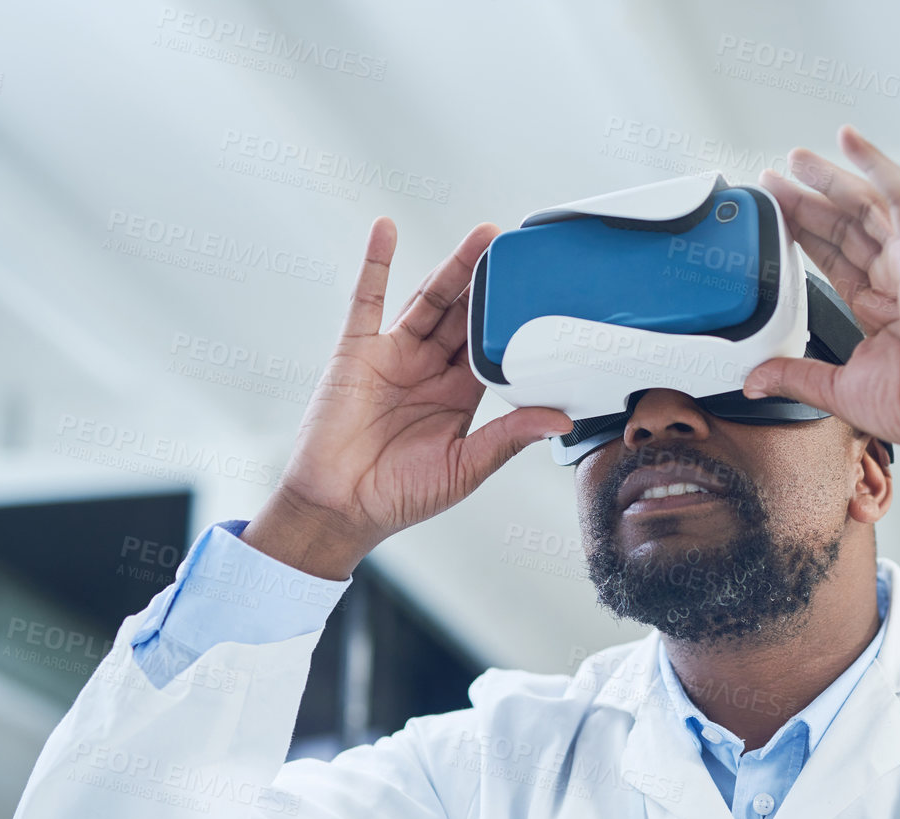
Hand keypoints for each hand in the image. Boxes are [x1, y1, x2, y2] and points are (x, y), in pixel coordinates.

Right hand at [242, 218, 573, 578]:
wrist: (339, 507)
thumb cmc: (400, 496)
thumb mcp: (465, 468)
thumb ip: (508, 437)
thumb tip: (560, 419)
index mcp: (459, 396)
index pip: (492, 347)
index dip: (513, 320)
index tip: (541, 291)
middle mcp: (429, 369)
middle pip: (465, 315)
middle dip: (489, 282)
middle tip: (517, 247)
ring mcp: (394, 355)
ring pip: (429, 301)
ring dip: (453, 267)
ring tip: (481, 236)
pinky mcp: (356, 350)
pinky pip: (367, 299)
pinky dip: (375, 262)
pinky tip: (385, 229)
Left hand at [744, 125, 899, 489]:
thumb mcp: (837, 391)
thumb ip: (794, 377)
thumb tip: (755, 381)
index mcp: (878, 307)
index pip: (833, 257)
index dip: (804, 232)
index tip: (776, 213)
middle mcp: (894, 279)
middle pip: (844, 225)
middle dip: (807, 200)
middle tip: (774, 177)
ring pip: (865, 205)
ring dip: (830, 178)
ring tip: (796, 159)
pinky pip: (899, 197)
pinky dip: (876, 165)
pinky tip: (850, 141)